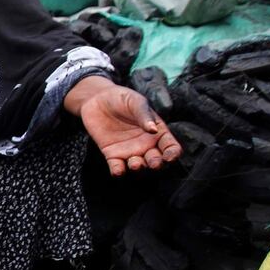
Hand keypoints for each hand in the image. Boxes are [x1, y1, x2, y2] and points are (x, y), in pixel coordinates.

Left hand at [67, 77, 181, 176]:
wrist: (97, 99)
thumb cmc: (122, 98)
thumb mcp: (135, 102)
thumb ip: (144, 115)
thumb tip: (153, 130)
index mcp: (158, 132)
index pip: (170, 147)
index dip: (173, 154)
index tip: (170, 157)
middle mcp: (146, 145)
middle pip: (156, 160)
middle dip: (157, 164)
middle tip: (154, 163)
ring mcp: (130, 151)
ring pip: (138, 166)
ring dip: (138, 168)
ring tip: (135, 164)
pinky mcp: (112, 154)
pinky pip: (117, 167)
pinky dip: (118, 171)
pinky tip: (118, 171)